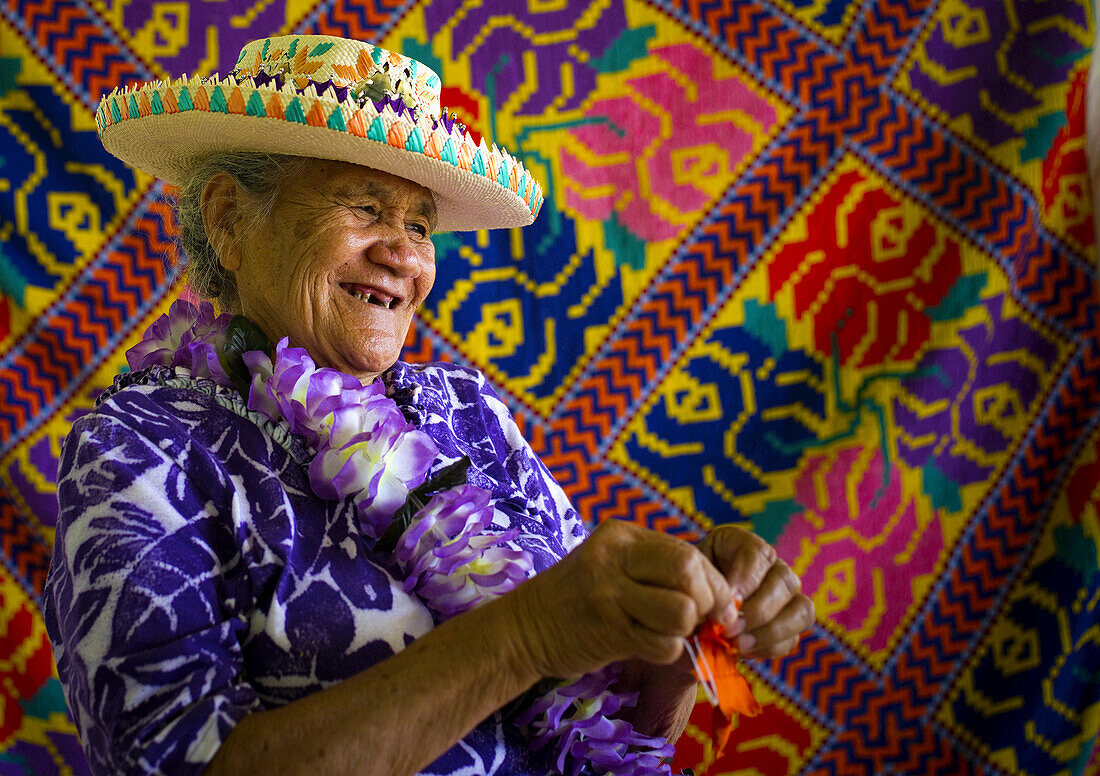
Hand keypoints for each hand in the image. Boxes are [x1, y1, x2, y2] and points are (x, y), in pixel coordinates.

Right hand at [507, 520, 737, 679]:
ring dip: (686, 632)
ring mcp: (609, 593)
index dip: (715, 584)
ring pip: (683, 612)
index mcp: (621, 535)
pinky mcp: (607, 629)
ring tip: (666, 633)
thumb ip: (660, 570)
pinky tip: (647, 647)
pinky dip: (668, 652)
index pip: (688, 554)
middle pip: (690, 573)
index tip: (718, 606)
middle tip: (701, 622)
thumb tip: (723, 598)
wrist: (524, 627)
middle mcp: (614, 557)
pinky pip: (664, 644)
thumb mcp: (614, 566)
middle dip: (708, 603)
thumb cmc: (580, 597)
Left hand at [696, 525, 814, 658]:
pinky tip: (742, 651)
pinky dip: (769, 647)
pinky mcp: (788, 624)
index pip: (758, 553)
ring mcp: (785, 595)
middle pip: (785, 581)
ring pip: (801, 610)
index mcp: (742, 544)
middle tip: (730, 629)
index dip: (747, 577)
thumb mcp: (686, 580)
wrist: (682, 615)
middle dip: (759, 609)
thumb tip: (728, 607)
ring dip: (771, 631)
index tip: (729, 598)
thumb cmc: (683, 591)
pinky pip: (793, 637)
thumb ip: (704, 587)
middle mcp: (771, 565)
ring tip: (738, 645)